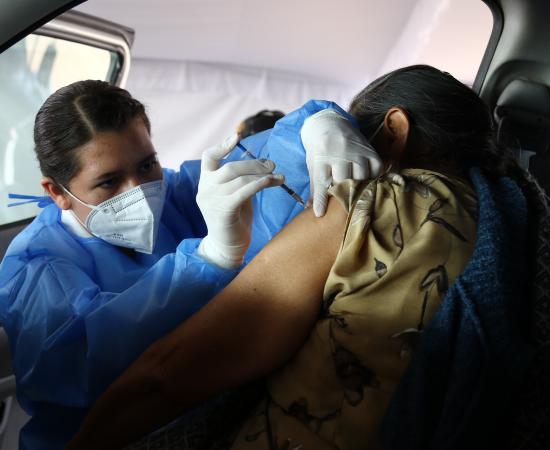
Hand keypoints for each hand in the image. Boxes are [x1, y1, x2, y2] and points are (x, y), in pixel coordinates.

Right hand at [196, 134, 283, 267]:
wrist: (227, 247)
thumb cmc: (234, 220)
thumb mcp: (234, 195)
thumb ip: (240, 180)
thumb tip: (261, 163)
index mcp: (205, 182)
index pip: (209, 157)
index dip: (222, 145)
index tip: (237, 136)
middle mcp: (205, 189)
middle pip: (231, 167)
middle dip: (255, 164)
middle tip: (273, 165)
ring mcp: (212, 200)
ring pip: (240, 179)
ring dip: (263, 175)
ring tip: (279, 177)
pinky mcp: (223, 211)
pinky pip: (244, 191)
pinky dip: (260, 184)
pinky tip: (272, 182)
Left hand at [300, 109, 382, 216]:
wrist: (329, 124)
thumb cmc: (319, 150)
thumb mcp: (313, 165)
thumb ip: (315, 188)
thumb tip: (313, 211)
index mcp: (321, 158)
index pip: (321, 182)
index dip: (321, 200)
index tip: (320, 213)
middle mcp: (339, 153)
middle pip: (344, 181)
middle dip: (342, 195)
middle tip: (343, 205)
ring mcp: (356, 151)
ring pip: (361, 177)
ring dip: (359, 188)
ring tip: (356, 196)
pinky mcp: (369, 150)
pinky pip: (376, 170)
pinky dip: (373, 178)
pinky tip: (367, 182)